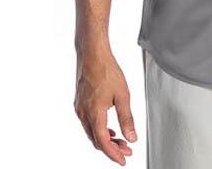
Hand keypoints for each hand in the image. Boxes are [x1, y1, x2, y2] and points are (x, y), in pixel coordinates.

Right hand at [74, 49, 136, 164]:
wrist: (92, 54)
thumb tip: (132, 136)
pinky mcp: (80, 102)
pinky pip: (88, 123)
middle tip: (126, 150)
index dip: (114, 154)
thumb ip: (127, 118)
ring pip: (91, 132)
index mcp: (94, 114)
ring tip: (120, 140)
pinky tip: (109, 127)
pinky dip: (99, 129)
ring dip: (105, 139)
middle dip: (111, 148)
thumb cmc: (106, 70)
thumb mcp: (122, 95)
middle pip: (96, 140)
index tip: (123, 159)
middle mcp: (83, 114)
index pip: (103, 143)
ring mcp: (80, 108)